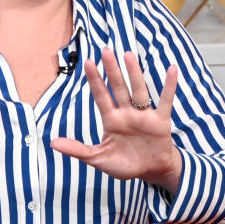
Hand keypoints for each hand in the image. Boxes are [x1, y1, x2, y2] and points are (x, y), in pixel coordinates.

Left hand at [50, 48, 181, 191]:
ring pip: (139, 90)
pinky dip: (169, 86)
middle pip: (118, 88)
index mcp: (111, 120)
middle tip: (106, 50)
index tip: (88, 62)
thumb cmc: (124, 164)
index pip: (101, 96)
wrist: (151, 172)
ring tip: (128, 55)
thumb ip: (78, 150)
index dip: (95, 80)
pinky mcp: (161, 121)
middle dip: (112, 70)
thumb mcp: (98, 159)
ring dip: (134, 73)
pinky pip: (166, 101)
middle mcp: (127, 113)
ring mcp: (144, 116)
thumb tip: (52, 143)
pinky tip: (172, 69)